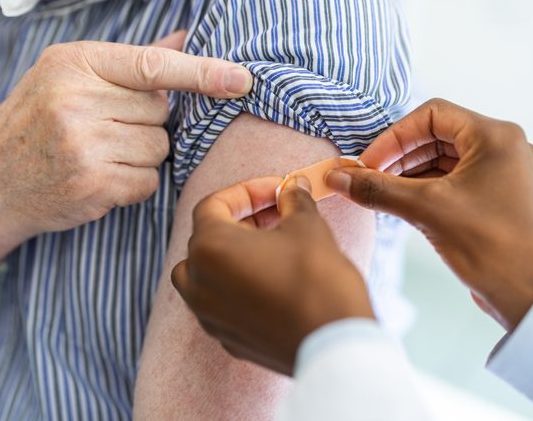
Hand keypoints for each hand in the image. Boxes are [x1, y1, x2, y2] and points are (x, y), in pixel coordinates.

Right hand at [0, 31, 253, 305]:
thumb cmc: (33, 124)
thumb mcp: (67, 77)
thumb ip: (129, 62)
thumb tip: (183, 39)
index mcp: (73, 64)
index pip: (154, 66)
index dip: (203, 72)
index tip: (241, 79)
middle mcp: (76, 101)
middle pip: (161, 112)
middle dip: (146, 123)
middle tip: (105, 130)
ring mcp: (84, 146)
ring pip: (159, 149)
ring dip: (141, 155)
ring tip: (99, 154)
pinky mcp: (93, 186)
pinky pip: (148, 182)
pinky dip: (133, 184)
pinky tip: (100, 178)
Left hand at [171, 177, 373, 375]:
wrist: (333, 344)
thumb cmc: (317, 281)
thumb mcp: (307, 226)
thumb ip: (293, 201)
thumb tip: (293, 188)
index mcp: (209, 248)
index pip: (213, 205)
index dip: (247, 191)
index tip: (276, 190)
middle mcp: (198, 282)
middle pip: (206, 238)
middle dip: (241, 220)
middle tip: (276, 214)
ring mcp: (208, 315)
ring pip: (205, 273)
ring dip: (231, 254)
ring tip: (269, 247)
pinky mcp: (226, 338)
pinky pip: (220, 302)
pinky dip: (236, 285)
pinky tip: (270, 280)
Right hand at [326, 99, 532, 330]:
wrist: (529, 294)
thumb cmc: (491, 246)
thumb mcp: (425, 210)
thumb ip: (377, 189)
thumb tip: (338, 178)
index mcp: (496, 137)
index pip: (432, 115)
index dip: (394, 137)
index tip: (369, 162)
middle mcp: (504, 148)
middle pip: (436, 136)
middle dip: (398, 156)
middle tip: (369, 177)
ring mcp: (502, 173)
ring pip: (443, 159)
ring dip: (408, 173)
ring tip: (380, 192)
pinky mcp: (497, 196)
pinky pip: (453, 180)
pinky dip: (425, 188)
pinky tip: (401, 203)